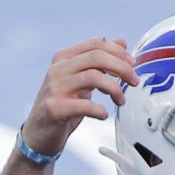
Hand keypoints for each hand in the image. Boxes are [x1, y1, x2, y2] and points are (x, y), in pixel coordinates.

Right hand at [20, 37, 138, 159]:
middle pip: (96, 57)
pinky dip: (99, 110)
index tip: (133, 65)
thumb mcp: (83, 80)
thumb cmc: (64, 105)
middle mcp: (58, 69)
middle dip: (122, 68)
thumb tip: (121, 42)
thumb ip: (99, 62)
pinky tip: (104, 115)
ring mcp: (55, 87)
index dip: (118, 52)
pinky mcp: (54, 108)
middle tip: (135, 81)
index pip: (95, 44)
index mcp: (65, 58)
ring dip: (114, 89)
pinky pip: (83, 105)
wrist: (40, 132)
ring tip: (121, 101)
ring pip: (93, 77)